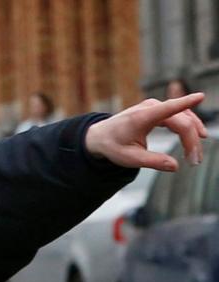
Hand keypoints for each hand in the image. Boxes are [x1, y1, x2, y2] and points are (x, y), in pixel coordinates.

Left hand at [84, 93, 207, 171]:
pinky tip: (196, 137)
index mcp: (142, 117)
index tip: (201, 96)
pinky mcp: (157, 110)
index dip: (186, 102)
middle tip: (195, 161)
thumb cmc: (112, 146)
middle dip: (192, 140)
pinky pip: (179, 115)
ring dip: (193, 134)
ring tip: (196, 154)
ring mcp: (154, 106)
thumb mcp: (130, 158)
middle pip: (181, 120)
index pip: (168, 108)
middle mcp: (150, 107)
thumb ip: (153, 161)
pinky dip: (188, 126)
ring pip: (183, 116)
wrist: (99, 136)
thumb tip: (175, 166)